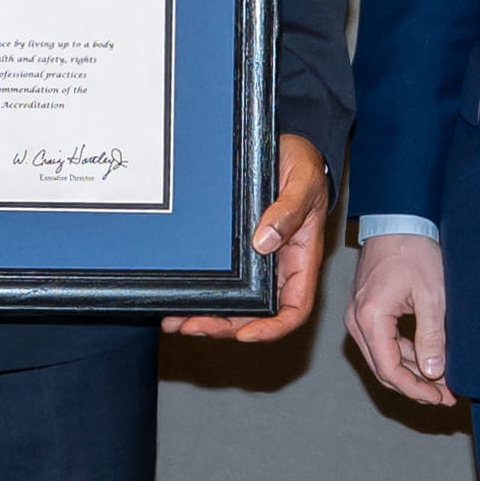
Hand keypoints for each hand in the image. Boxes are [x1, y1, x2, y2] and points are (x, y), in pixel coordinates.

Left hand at [166, 136, 333, 340]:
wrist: (285, 146)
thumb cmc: (302, 165)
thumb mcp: (302, 182)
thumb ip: (288, 210)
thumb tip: (264, 241)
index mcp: (301, 258)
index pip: (294, 308)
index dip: (271, 328)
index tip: (244, 334)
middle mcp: (278, 267)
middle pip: (256, 315)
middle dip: (225, 327)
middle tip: (193, 326)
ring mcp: (256, 262)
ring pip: (234, 304)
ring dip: (207, 318)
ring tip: (177, 321)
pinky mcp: (236, 252)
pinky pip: (221, 281)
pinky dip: (200, 295)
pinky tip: (177, 300)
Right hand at [346, 228, 452, 403]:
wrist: (397, 221)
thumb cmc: (413, 251)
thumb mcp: (432, 296)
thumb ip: (432, 337)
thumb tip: (434, 373)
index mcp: (370, 318)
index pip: (390, 370)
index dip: (416, 390)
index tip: (440, 397)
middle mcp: (356, 321)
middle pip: (384, 369)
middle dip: (416, 386)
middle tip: (446, 397)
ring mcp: (358, 316)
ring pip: (384, 358)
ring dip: (413, 373)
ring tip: (443, 383)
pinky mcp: (366, 311)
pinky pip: (384, 343)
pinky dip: (406, 356)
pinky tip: (429, 361)